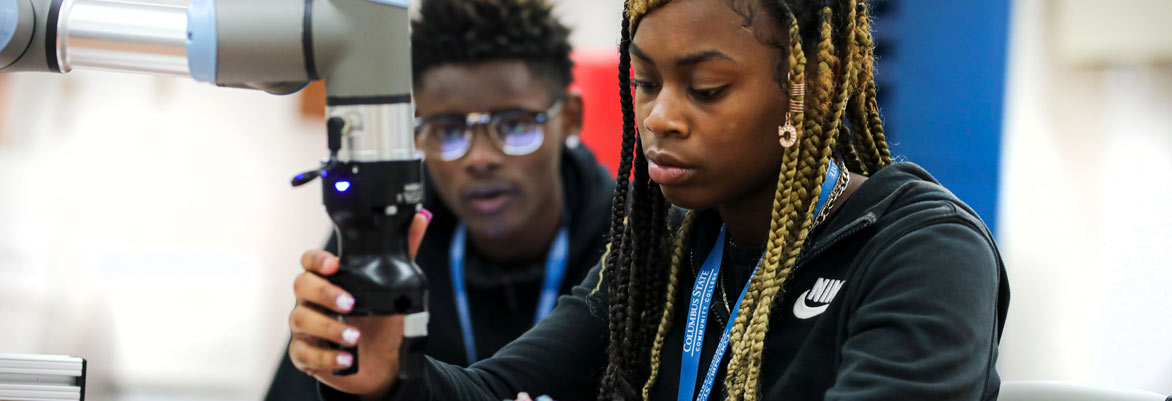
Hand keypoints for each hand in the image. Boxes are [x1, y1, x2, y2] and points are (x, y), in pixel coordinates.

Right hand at [288, 211, 430, 397]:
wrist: (383, 363)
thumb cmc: (381, 321)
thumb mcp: (396, 289)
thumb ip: (405, 253)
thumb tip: (421, 218)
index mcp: (329, 280)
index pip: (311, 261)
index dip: (318, 260)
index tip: (335, 265)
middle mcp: (312, 301)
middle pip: (301, 286)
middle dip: (324, 293)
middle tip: (350, 303)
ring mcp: (306, 327)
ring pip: (301, 320)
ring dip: (329, 328)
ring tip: (355, 337)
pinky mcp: (305, 354)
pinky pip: (305, 354)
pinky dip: (326, 358)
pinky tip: (346, 359)